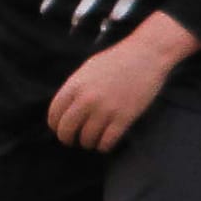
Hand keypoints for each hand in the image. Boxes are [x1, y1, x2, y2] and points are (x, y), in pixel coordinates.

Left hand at [47, 13, 200, 151]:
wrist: (147, 54)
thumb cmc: (117, 60)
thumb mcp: (88, 69)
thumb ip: (75, 88)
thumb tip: (64, 110)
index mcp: (75, 85)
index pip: (54, 115)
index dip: (55, 126)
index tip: (60, 130)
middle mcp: (87, 99)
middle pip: (66, 131)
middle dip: (68, 139)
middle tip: (74, 141)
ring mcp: (105, 110)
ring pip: (87, 140)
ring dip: (88, 143)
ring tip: (92, 140)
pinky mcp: (124, 118)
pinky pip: (106, 142)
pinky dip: (104, 146)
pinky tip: (106, 142)